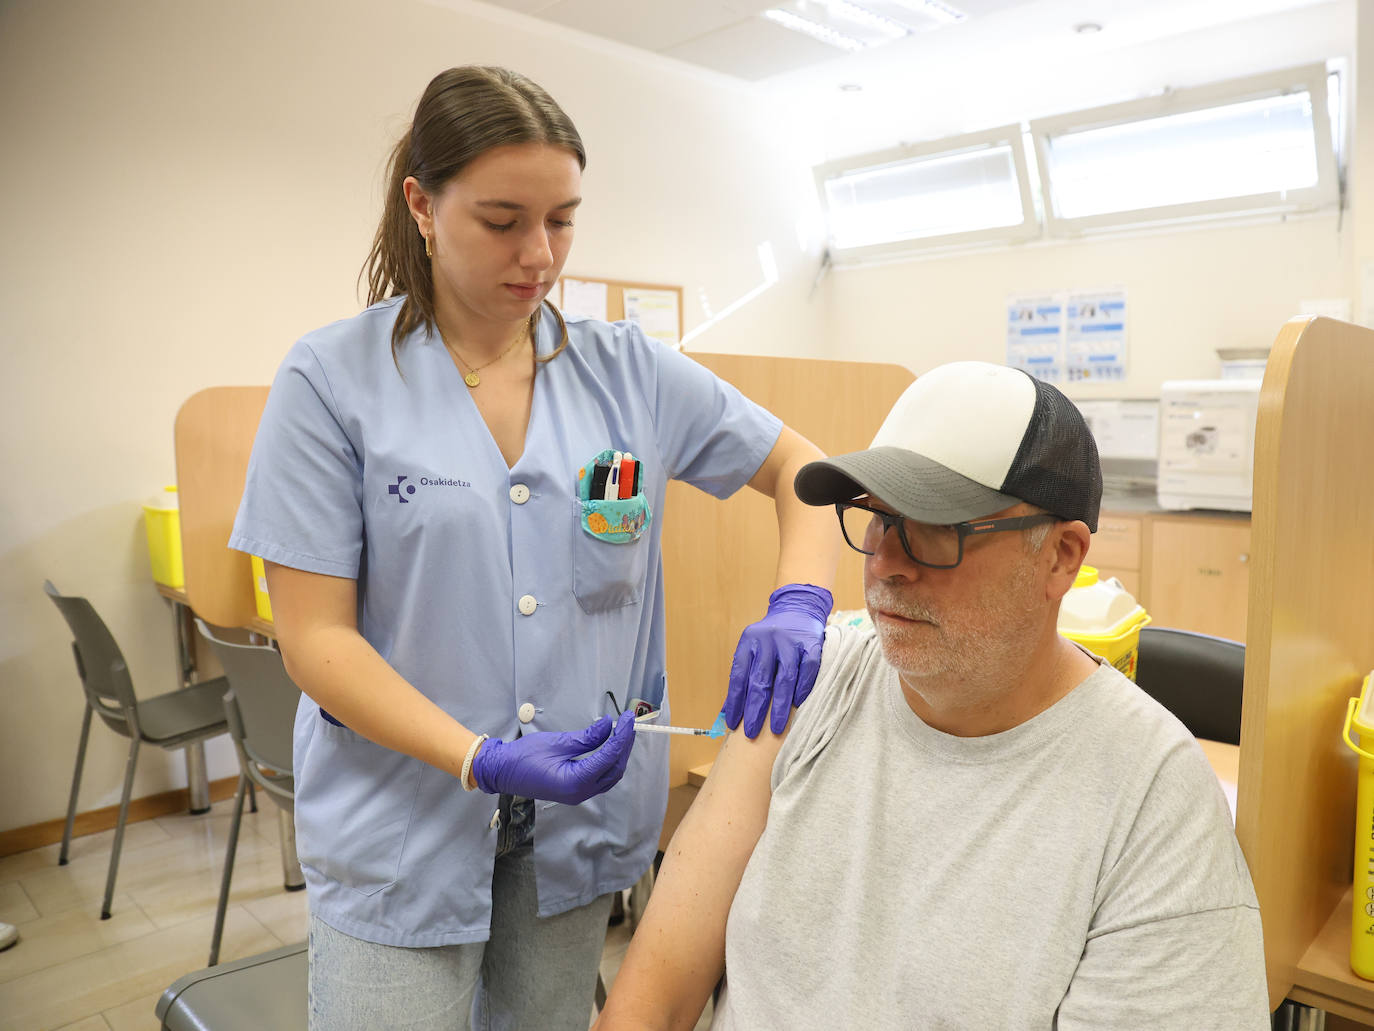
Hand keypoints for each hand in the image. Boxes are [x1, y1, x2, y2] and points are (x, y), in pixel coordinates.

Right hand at [470, 712, 636, 804]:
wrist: (503, 772)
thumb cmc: (524, 757)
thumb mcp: (557, 742)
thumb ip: (586, 737)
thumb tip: (607, 726)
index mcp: (576, 782)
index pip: (609, 757)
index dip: (622, 736)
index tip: (628, 719)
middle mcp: (581, 792)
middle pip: (614, 769)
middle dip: (624, 745)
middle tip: (629, 723)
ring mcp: (579, 794)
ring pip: (610, 775)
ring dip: (619, 754)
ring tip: (622, 732)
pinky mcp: (575, 790)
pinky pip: (600, 777)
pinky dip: (609, 761)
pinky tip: (610, 746)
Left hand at [723, 583, 830, 737]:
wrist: (798, 608)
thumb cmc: (772, 638)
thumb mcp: (752, 649)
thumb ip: (742, 677)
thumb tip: (727, 712)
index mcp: (749, 642)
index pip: (739, 676)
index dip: (735, 701)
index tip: (733, 724)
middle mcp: (768, 641)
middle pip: (760, 680)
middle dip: (755, 709)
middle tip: (751, 733)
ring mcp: (790, 642)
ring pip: (784, 678)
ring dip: (779, 706)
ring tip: (775, 728)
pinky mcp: (812, 644)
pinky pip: (807, 670)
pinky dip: (803, 689)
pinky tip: (798, 705)